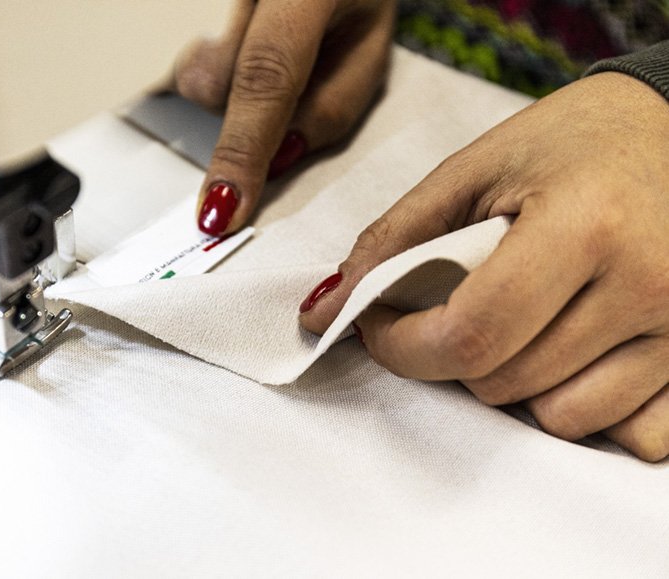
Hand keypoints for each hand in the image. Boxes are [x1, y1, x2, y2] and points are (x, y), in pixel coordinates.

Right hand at [172, 0, 395, 235]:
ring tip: (282, 56)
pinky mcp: (195, 6)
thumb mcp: (369, 50)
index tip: (222, 207)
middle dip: (244, 119)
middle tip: (297, 85)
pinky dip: (224, 73)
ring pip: (200, 77)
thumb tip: (274, 164)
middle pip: (217, 84)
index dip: (241, 149)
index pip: (265, 78)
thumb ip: (330, 109)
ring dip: (236, 91)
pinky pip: (196, 62)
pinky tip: (252, 48)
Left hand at [299, 72, 668, 461]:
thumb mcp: (474, 170)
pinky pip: (634, 435)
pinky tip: (574, 357)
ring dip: (515, 384)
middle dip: (450, 358)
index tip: (378, 325)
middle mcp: (650, 286)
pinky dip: (588, 408)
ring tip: (520, 325)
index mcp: (584, 227)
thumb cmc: (573, 143)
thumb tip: (321, 313)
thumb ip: (393, 241)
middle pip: (504, 383)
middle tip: (452, 309)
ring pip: (561, 418)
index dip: (402, 347)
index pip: (470, 337)